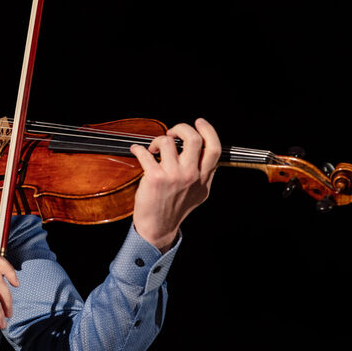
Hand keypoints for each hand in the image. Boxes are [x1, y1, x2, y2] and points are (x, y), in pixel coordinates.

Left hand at [130, 118, 220, 250]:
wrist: (158, 227)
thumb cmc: (176, 208)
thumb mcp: (199, 192)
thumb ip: (205, 172)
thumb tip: (206, 151)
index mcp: (203, 177)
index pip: (214, 148)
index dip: (208, 130)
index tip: (199, 122)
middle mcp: (191, 175)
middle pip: (193, 138)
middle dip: (181, 127)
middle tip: (172, 132)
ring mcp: (173, 176)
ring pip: (168, 141)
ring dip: (158, 140)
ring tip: (153, 149)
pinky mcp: (155, 177)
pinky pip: (145, 152)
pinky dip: (138, 148)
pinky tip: (137, 151)